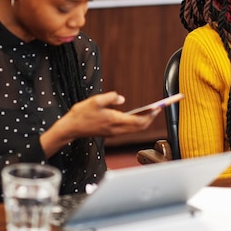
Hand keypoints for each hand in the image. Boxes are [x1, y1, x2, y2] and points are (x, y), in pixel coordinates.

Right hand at [39, 92, 159, 156]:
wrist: (71, 128)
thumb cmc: (81, 114)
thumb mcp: (95, 101)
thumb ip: (110, 98)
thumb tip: (122, 98)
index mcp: (115, 121)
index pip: (139, 121)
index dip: (150, 115)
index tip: (159, 107)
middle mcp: (117, 129)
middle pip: (140, 126)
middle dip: (151, 117)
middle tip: (159, 107)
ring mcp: (115, 132)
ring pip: (135, 129)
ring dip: (145, 120)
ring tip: (152, 110)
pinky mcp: (112, 132)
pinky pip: (129, 129)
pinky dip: (137, 122)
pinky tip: (139, 114)